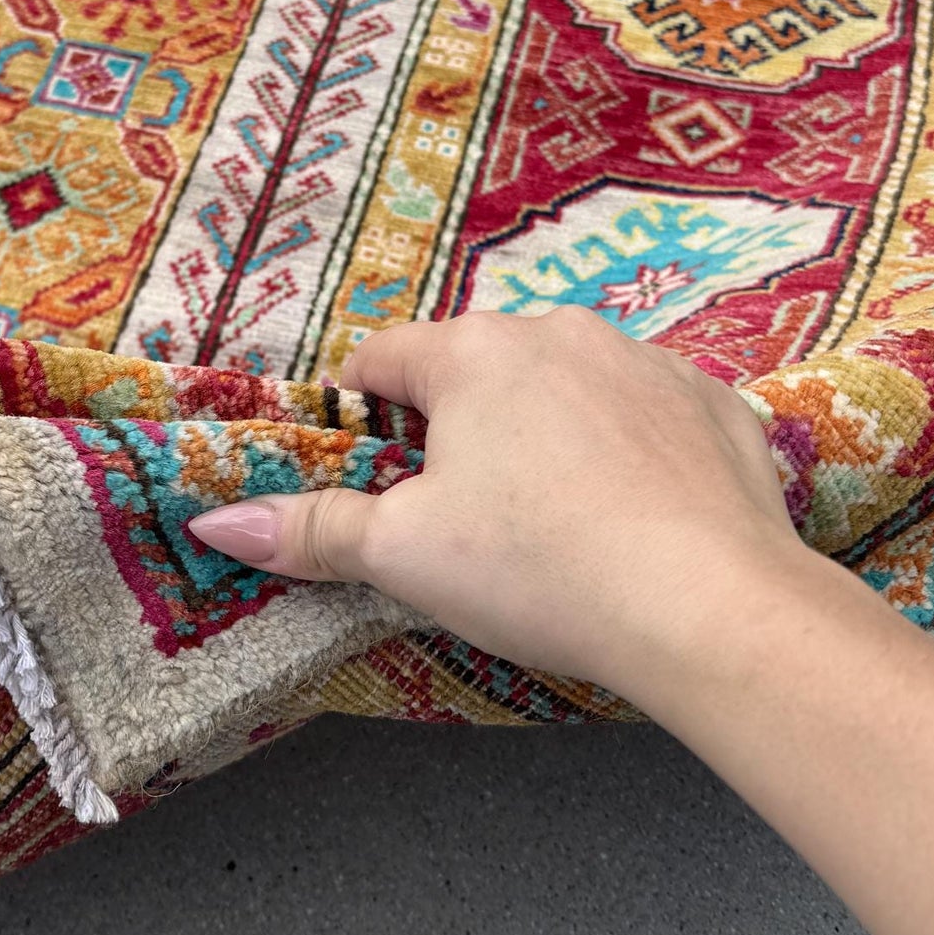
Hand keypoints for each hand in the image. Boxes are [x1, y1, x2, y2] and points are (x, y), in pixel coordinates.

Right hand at [187, 307, 825, 711]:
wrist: (712, 603)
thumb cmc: (538, 567)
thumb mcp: (406, 555)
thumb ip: (313, 530)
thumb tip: (214, 519)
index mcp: (476, 352)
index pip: (386, 358)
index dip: (362, 414)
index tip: (368, 474)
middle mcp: (562, 331)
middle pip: (481, 369)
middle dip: (461, 429)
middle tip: (462, 518)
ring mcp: (650, 362)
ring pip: (571, 388)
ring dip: (550, 435)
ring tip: (555, 526)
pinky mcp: (718, 405)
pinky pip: (653, 419)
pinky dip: (635, 457)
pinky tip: (637, 523)